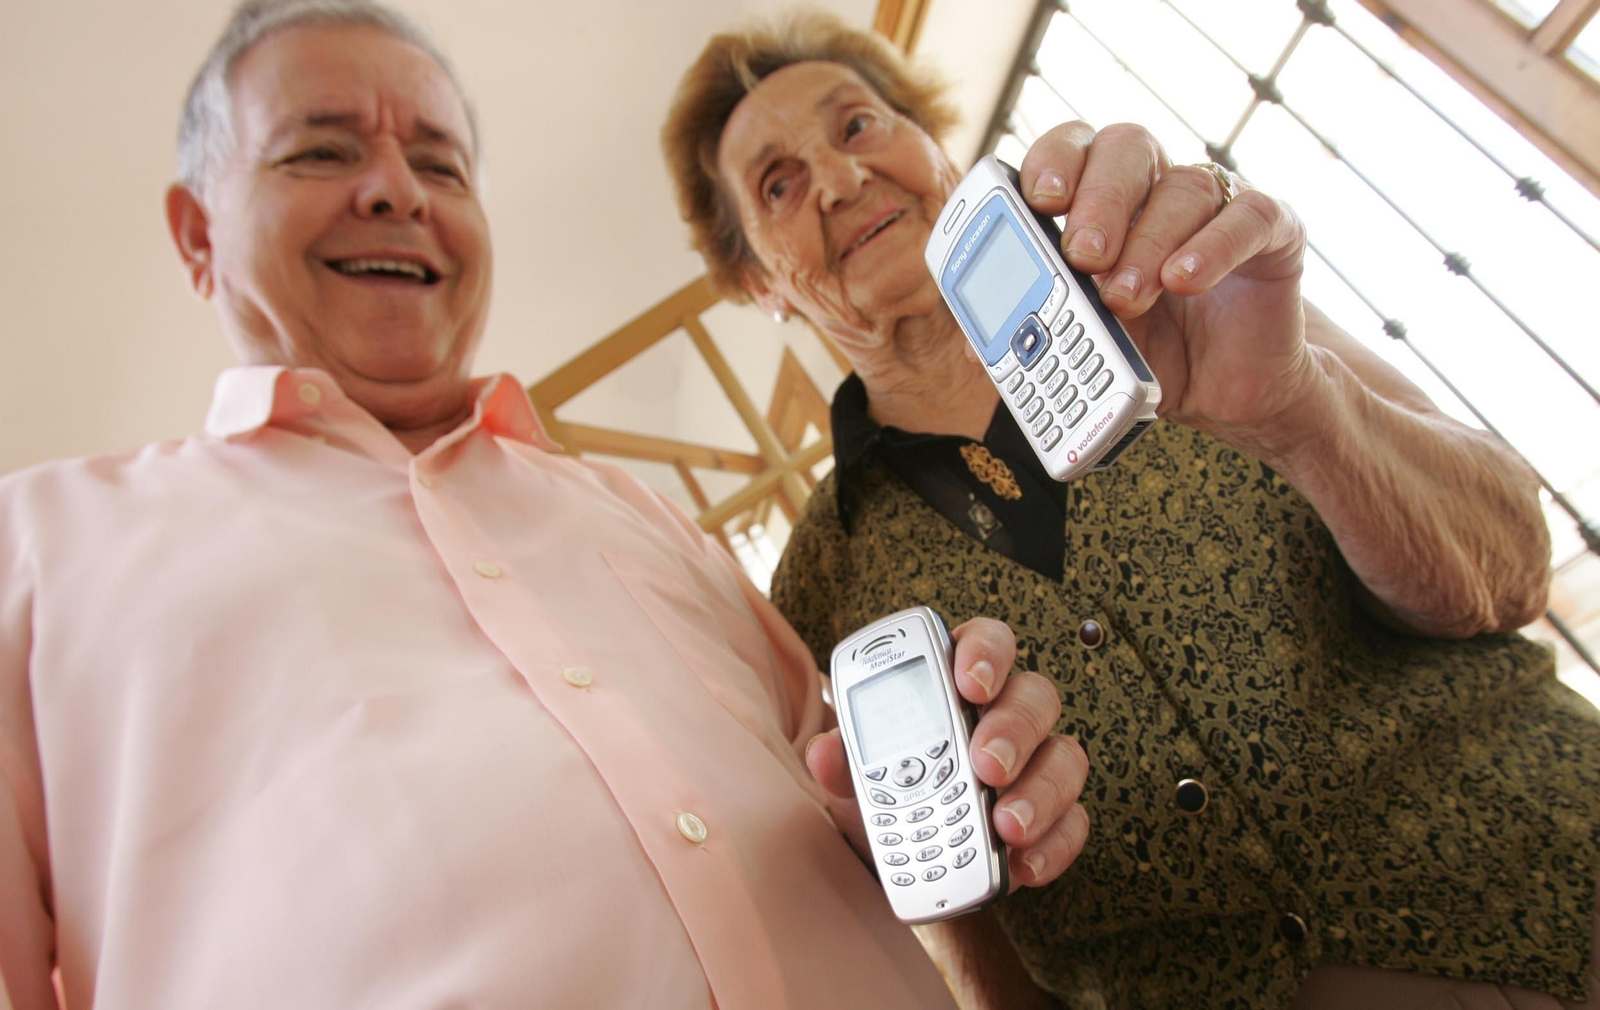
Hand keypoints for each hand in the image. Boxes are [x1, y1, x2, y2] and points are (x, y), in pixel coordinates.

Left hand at [806, 617, 1090, 889]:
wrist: (902, 860)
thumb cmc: (887, 792)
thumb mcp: (855, 777)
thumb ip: (843, 759)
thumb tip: (825, 750)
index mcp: (960, 683)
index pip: (988, 641)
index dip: (985, 652)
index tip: (969, 682)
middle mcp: (1008, 715)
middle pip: (1035, 696)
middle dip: (1013, 728)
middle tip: (985, 766)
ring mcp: (1037, 766)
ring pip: (1065, 757)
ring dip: (1039, 790)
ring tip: (1004, 826)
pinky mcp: (1054, 817)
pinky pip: (1072, 822)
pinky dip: (1052, 844)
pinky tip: (1021, 863)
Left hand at [1018, 122, 1313, 443]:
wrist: (1225, 394)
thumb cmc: (1147, 354)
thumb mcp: (1081, 346)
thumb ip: (1034, 330)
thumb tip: (979, 338)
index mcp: (1100, 201)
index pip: (1072, 150)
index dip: (1052, 161)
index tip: (1038, 201)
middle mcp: (1155, 188)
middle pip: (1126, 149)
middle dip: (1099, 201)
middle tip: (1083, 257)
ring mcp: (1215, 205)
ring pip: (1184, 186)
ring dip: (1149, 242)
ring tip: (1129, 297)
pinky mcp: (1272, 231)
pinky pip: (1249, 216)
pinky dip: (1213, 247)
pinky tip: (1184, 280)